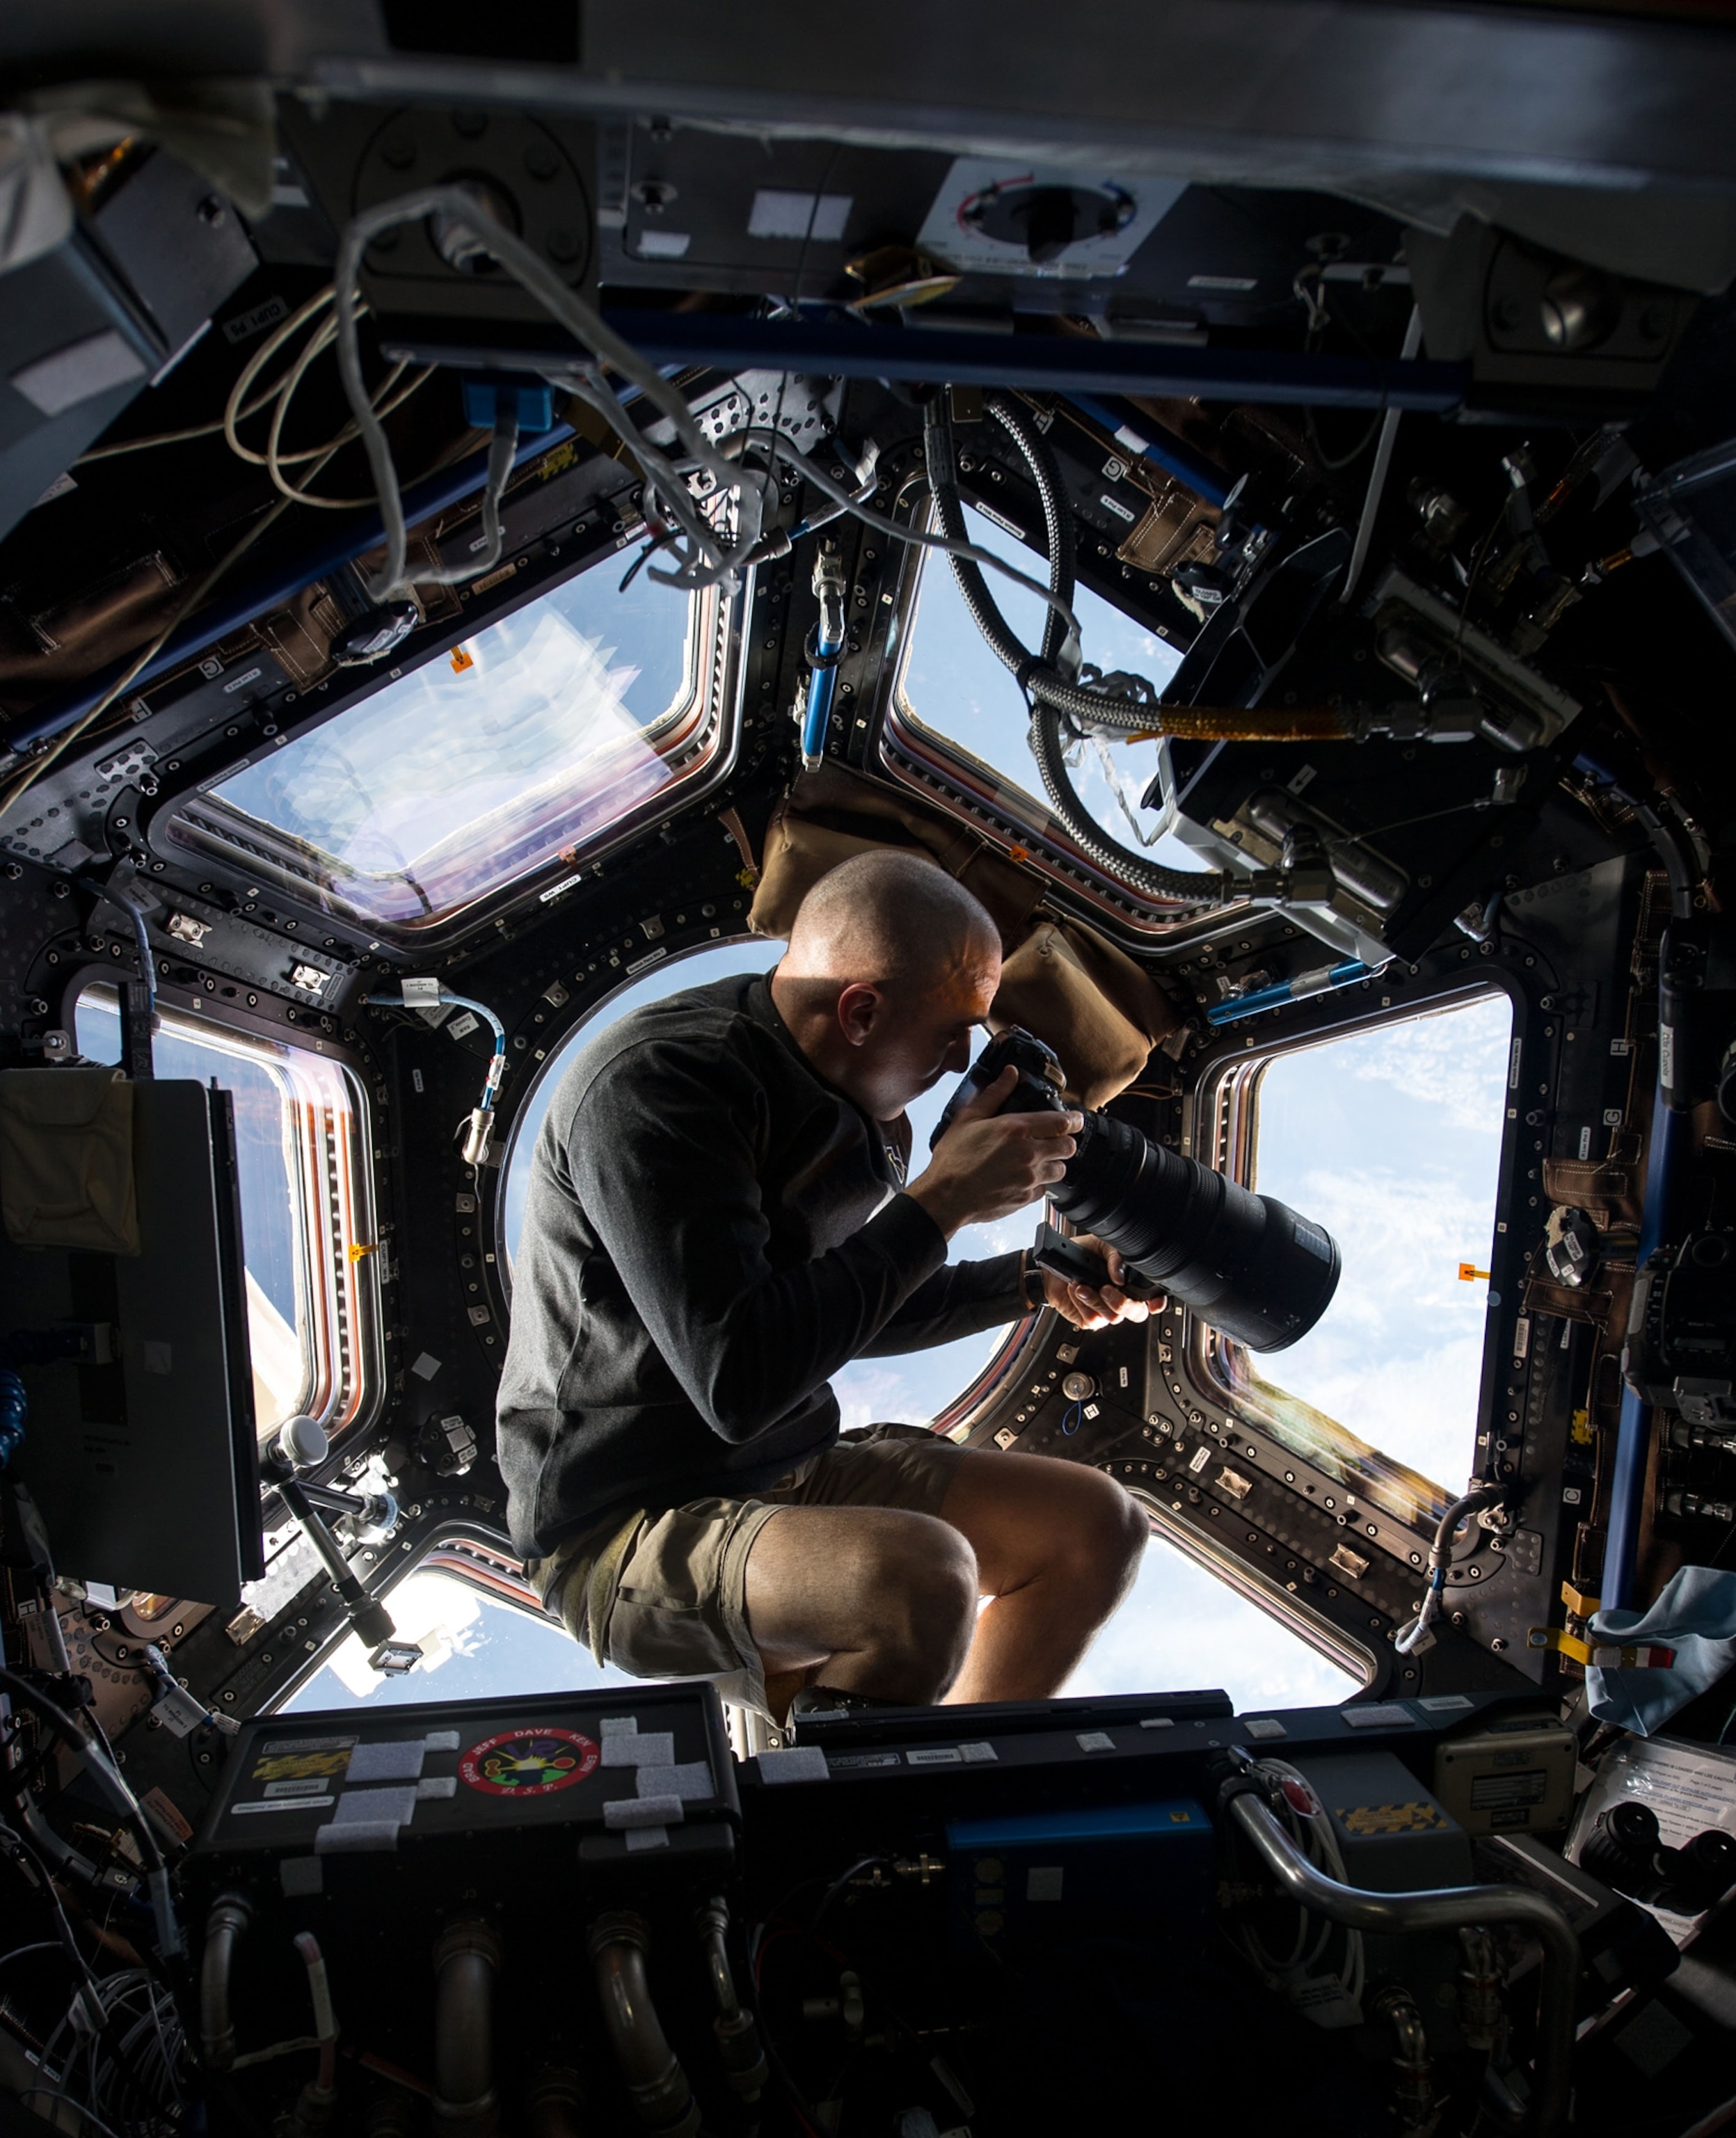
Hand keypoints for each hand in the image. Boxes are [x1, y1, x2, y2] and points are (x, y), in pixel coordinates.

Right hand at [905, 1066, 1080, 1238]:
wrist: (946, 1197)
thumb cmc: (954, 1158)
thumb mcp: (968, 1118)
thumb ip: (994, 1094)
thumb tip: (1011, 1074)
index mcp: (1016, 1129)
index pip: (1061, 1122)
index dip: (1073, 1119)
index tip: (1075, 1119)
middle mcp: (1028, 1153)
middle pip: (1068, 1146)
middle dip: (1064, 1141)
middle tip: (1055, 1139)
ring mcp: (1029, 1178)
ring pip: (1060, 1169)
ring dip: (1053, 1162)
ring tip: (1037, 1159)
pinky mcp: (1026, 1198)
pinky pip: (1045, 1188)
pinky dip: (1039, 1182)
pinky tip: (1023, 1177)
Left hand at [1038, 1236, 1162, 1330]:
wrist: (1052, 1269)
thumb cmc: (1079, 1256)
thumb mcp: (1101, 1246)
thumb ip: (1116, 1256)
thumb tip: (1120, 1274)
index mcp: (1130, 1282)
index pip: (1152, 1297)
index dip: (1157, 1302)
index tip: (1153, 1302)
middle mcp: (1121, 1299)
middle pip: (1137, 1313)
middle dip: (1123, 1302)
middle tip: (1106, 1288)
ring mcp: (1106, 1311)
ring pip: (1113, 1317)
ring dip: (1095, 1299)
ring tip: (1082, 1285)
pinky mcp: (1090, 1320)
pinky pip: (1093, 1319)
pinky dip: (1081, 1303)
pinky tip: (1076, 1290)